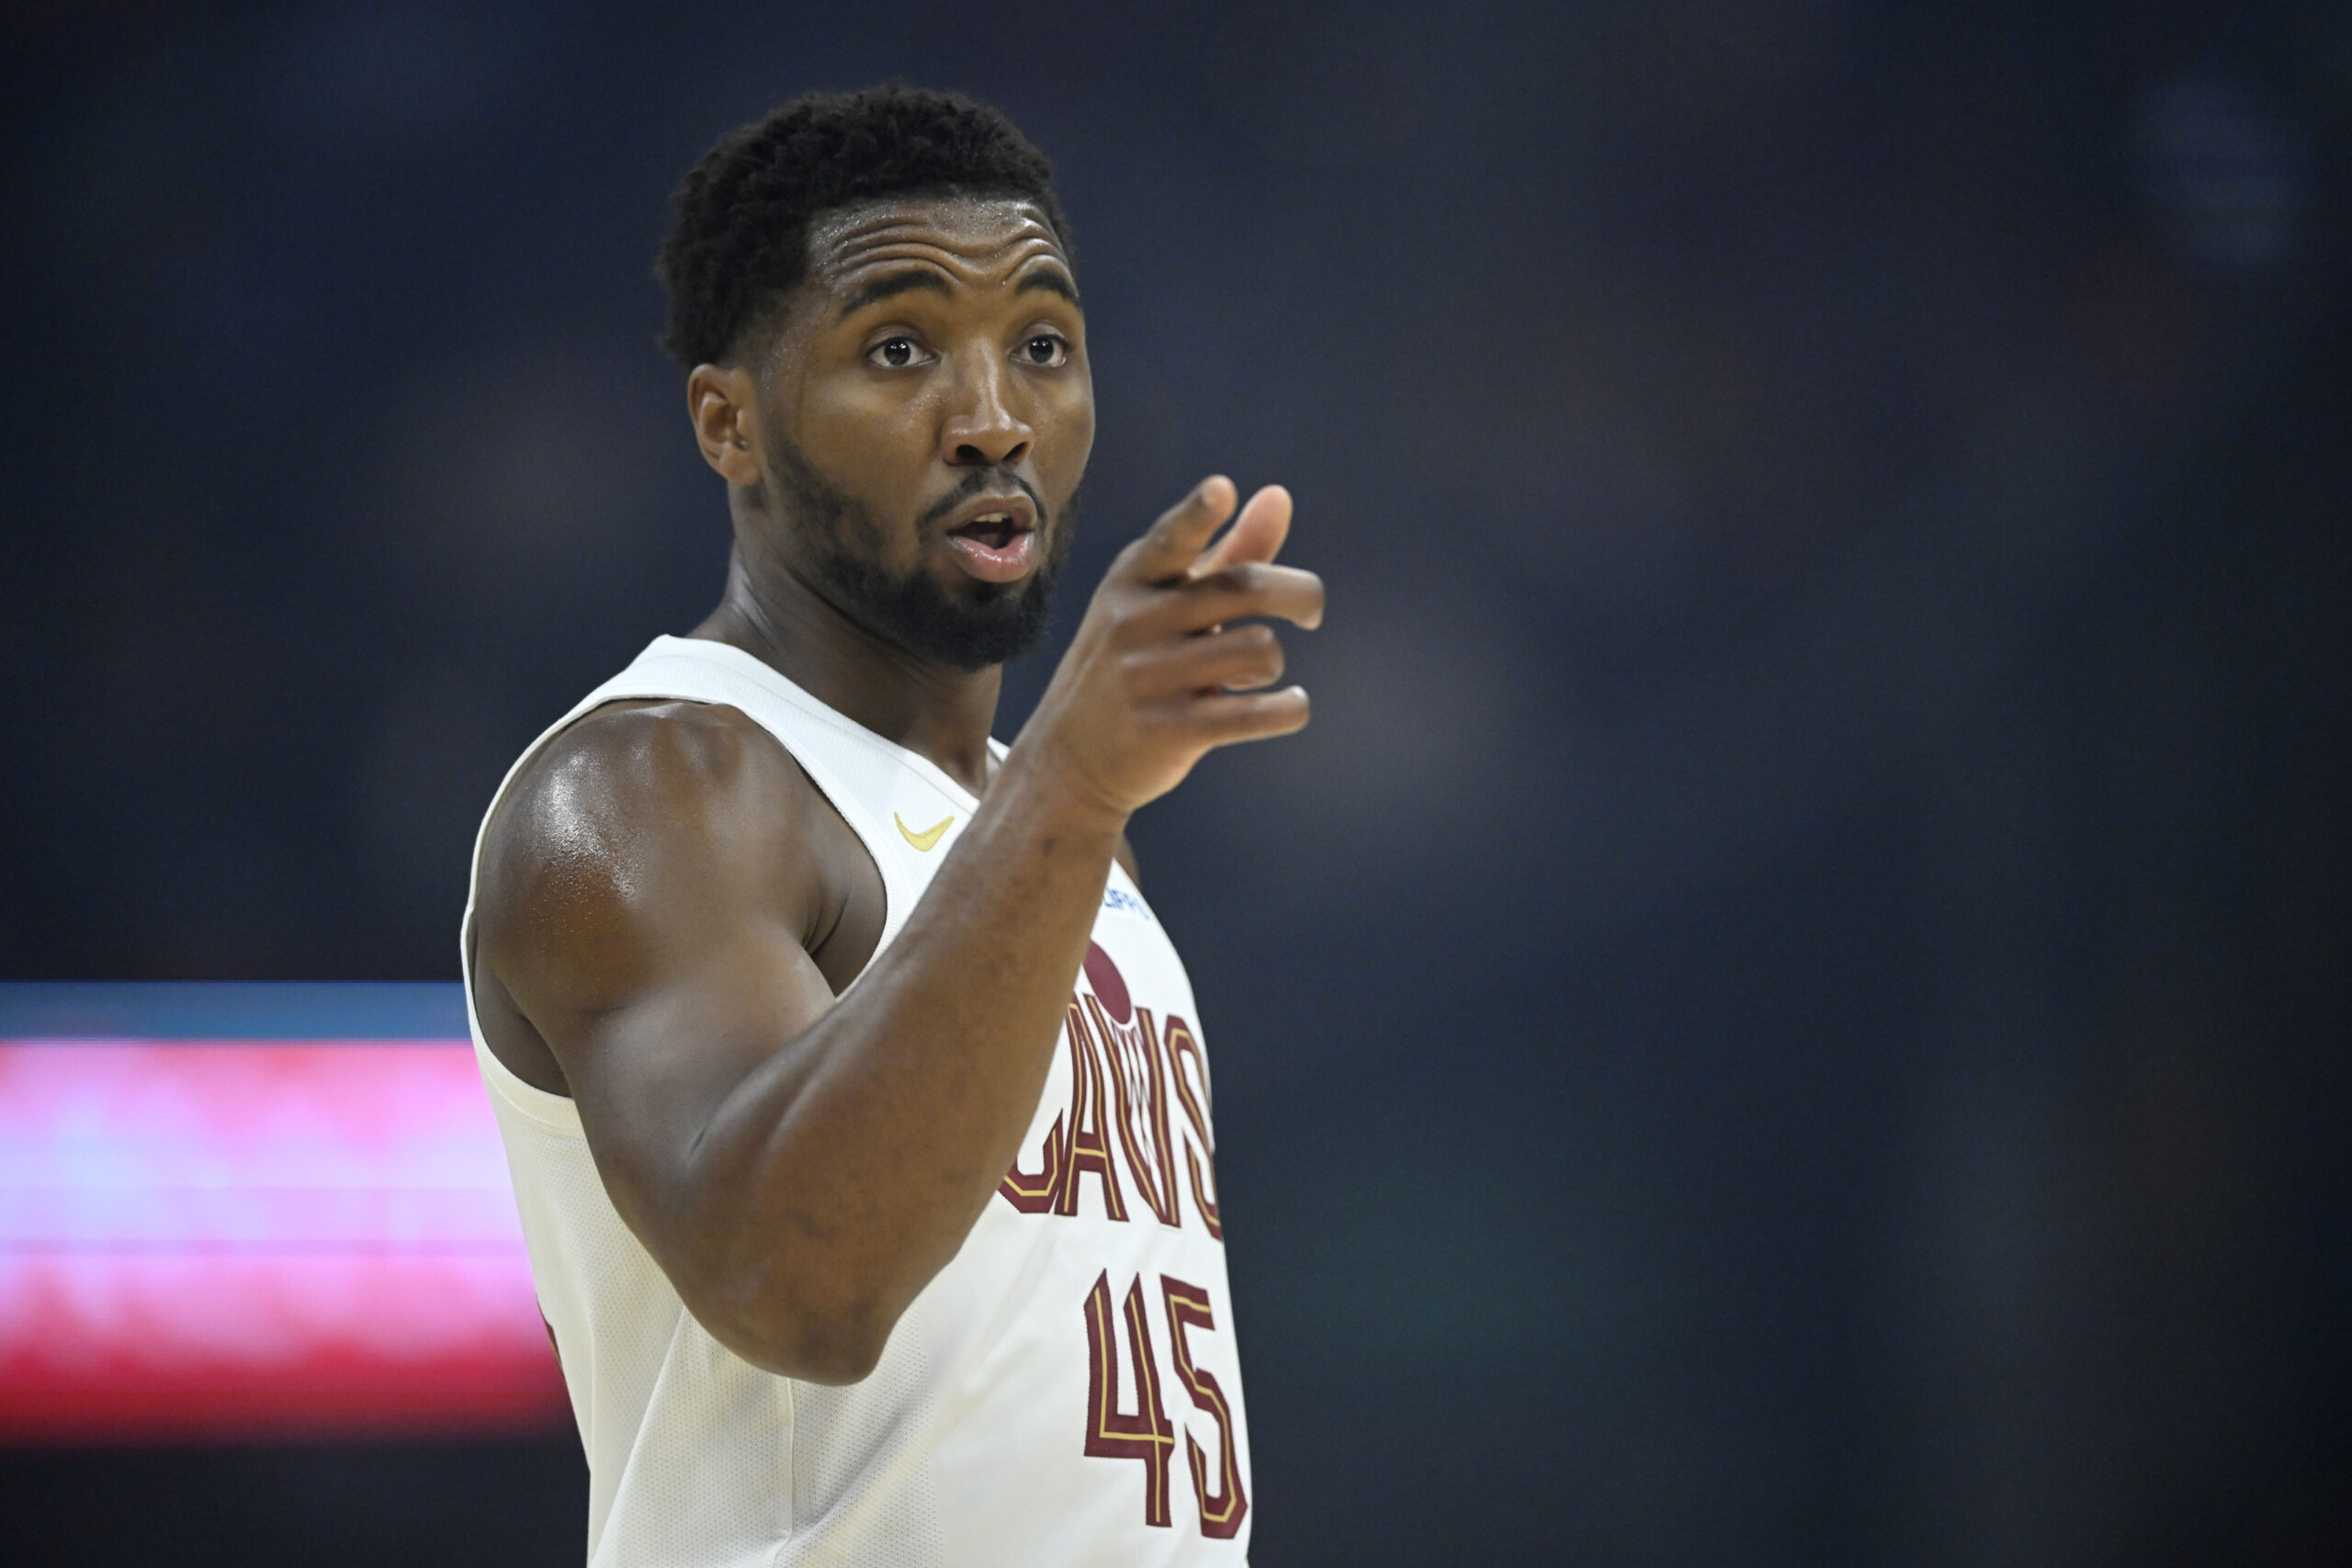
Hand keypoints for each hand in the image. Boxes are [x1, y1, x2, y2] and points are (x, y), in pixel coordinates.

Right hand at [1019, 475, 1323, 815]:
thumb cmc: (1133, 664)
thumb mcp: (1163, 603)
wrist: (1069, 759)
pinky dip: (1290, 708)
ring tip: (1254, 676)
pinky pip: (1258, 712)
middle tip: (1310, 611)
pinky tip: (1290, 705)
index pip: (1171, 540)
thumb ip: (1228, 552)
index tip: (1221, 489)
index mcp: (1132, 579)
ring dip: (1274, 665)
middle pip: (1246, 589)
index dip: (1198, 514)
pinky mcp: (1169, 731)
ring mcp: (1147, 678)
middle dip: (1300, 595)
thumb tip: (1280, 495)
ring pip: (1261, 650)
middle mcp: (1134, 622)